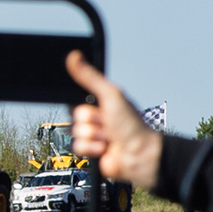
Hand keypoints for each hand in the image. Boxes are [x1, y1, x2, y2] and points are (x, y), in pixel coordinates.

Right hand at [65, 51, 162, 190]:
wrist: (138, 154)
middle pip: (76, 116)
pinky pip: (78, 147)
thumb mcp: (111, 94)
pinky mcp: (91, 150)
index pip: (78, 98)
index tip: (94, 105)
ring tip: (109, 137)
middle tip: (107, 122)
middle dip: (91, 121)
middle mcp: (97, 117)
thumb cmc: (132, 125)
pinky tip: (105, 148)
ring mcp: (94, 135)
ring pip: (76, 132)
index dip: (83, 103)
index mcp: (101, 102)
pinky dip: (91, 148)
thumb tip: (74, 57)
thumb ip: (90, 77)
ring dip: (93, 135)